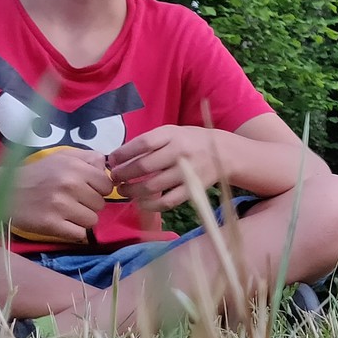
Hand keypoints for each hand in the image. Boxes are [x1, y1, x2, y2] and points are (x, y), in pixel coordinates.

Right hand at [10, 147, 110, 240]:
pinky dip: (72, 231)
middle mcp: (69, 184)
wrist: (4, 190)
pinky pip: (79, 234)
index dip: (99, 190)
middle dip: (89, 204)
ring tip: (65, 212)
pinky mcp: (51, 224)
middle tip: (71, 201)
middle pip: (100, 204)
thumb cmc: (37, 174)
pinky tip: (60, 222)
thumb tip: (107, 168)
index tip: (86, 190)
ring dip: (81, 219)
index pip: (107, 186)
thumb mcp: (62, 157)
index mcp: (74, 166)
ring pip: (92, 220)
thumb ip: (88, 158)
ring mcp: (60, 206)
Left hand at [108, 125, 227, 211]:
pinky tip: (141, 202)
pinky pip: (168, 201)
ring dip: (133, 190)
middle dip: (124, 174)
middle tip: (115, 178)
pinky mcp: (193, 190)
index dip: (123, 153)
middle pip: (144, 166)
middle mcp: (180, 152)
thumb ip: (150, 142)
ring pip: (153, 186)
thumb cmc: (191, 141)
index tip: (112, 160)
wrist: (225, 153)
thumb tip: (119, 157)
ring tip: (124, 190)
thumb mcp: (172, 133)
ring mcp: (187, 173)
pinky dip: (151, 204)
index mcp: (172, 135)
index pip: (142, 144)